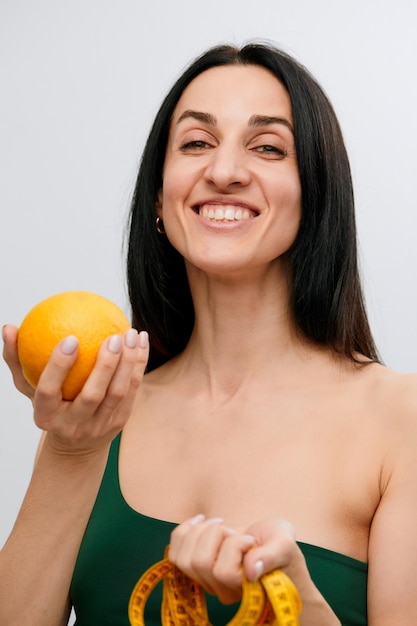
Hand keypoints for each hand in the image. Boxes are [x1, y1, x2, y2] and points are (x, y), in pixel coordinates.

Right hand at [2, 323, 149, 454]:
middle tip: (113, 336)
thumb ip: (17, 359)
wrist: (75, 446)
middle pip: (92, 395)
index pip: (48, 390)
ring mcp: (99, 426)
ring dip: (128, 363)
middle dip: (105, 365)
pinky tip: (141, 341)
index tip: (70, 338)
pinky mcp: (120, 422)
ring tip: (131, 333)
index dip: (58, 366)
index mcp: (45, 415)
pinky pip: (133, 390)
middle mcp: (73, 424)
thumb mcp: (29, 387)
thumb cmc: (50, 406)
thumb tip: (9, 327)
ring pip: (117, 393)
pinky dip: (138, 365)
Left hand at [168, 515, 299, 604]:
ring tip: (220, 526)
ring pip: (184, 558)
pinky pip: (175, 552)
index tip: (250, 539)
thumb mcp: (284, 545)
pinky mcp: (194, 567)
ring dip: (201, 531)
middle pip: (200, 563)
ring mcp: (205, 580)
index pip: (223, 572)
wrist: (270, 543)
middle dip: (215, 534)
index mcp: (244, 589)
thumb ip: (271, 556)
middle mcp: (221, 590)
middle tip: (232, 531)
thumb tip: (252, 570)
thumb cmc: (279, 545)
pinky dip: (184, 530)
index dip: (234, 546)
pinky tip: (200, 520)